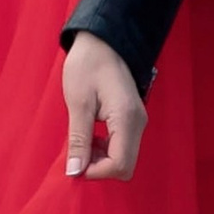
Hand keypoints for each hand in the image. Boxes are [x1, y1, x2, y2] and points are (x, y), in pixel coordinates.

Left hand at [63, 32, 146, 181]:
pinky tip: (92, 135)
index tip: (75, 162)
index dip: (96, 172)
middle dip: (99, 167)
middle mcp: (138, 124)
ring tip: (83, 141)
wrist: (102, 41)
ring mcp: (137, 122)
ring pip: (124, 158)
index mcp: (126, 119)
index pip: (120, 165)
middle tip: (78, 151)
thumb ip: (79, 139)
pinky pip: (123, 147)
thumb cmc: (88, 66)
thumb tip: (75, 171)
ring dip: (101, 159)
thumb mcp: (78, 103)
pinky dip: (106, 149)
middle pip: (125, 166)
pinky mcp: (132, 120)